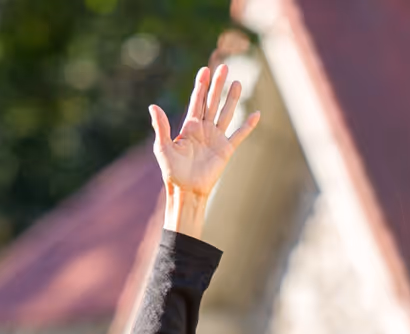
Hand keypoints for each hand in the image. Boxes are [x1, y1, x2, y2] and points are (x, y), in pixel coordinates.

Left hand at [149, 62, 259, 202]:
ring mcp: (216, 138)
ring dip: (232, 99)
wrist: (186, 191)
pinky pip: (239, 135)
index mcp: (189, 127)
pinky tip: (256, 114)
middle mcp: (204, 129)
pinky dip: (248, 125)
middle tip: (223, 67)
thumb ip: (161, 126)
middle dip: (217, 85)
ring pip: (226, 113)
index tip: (204, 70)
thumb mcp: (163, 148)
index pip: (196, 101)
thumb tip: (153, 106)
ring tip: (238, 83)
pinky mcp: (226, 150)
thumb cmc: (172, 171)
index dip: (200, 86)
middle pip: (212, 102)